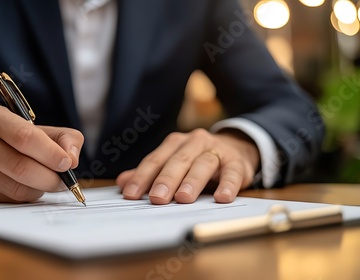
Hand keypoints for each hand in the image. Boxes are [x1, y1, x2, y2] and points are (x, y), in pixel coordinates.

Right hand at [0, 104, 83, 202]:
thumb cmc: (14, 137)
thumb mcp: (40, 128)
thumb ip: (65, 138)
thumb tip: (72, 159)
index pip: (24, 137)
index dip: (50, 154)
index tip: (67, 164)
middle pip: (20, 167)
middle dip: (49, 178)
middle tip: (63, 182)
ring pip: (15, 188)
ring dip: (39, 190)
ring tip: (46, 183)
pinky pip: (6, 199)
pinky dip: (25, 197)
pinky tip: (28, 187)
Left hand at [116, 128, 259, 203]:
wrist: (236, 148)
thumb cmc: (197, 160)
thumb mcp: (173, 163)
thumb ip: (150, 173)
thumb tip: (122, 182)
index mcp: (175, 143)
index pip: (155, 160)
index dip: (142, 177)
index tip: (131, 194)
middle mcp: (194, 142)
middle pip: (178, 161)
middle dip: (166, 180)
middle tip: (156, 198)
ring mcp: (217, 150)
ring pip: (203, 164)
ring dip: (192, 181)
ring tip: (183, 198)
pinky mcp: (237, 162)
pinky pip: (232, 173)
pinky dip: (228, 185)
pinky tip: (222, 198)